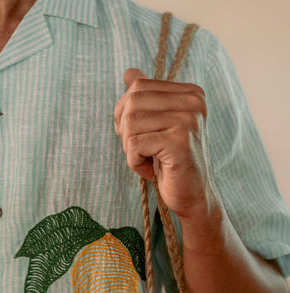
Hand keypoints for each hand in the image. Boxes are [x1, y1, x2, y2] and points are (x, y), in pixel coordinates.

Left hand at [114, 68, 210, 217]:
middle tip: (137, 149)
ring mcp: (188, 120)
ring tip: (146, 160)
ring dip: (129, 148)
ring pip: (130, 123)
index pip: (139, 86)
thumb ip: (146, 98)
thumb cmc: (172, 160)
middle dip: (125, 130)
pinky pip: (134, 144)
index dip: (123, 111)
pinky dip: (134, 162)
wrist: (194, 194)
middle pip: (132, 102)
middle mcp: (193, 102)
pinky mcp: (179, 142)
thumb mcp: (158, 124)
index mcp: (189, 93)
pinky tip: (149, 170)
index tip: (132, 133)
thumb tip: (129, 72)